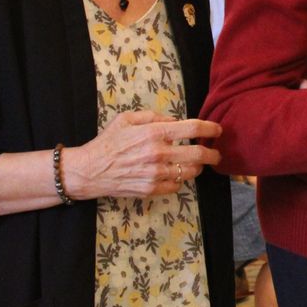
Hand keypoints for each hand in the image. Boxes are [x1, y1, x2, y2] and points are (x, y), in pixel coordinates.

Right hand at [63, 109, 222, 199]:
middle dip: (213, 153)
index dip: (210, 128)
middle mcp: (158, 154)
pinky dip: (180, 179)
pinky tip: (175, 174)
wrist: (89, 170)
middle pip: (198, 154)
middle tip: (216, 153)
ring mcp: (156, 174)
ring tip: (196, 163)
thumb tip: (175, 121)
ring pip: (191, 172)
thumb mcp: (127, 119)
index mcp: (154, 133)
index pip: (193, 129)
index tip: (217, 130)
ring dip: (198, 167)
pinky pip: (176, 185)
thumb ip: (154, 116)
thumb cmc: (108, 142)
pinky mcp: (151, 189)